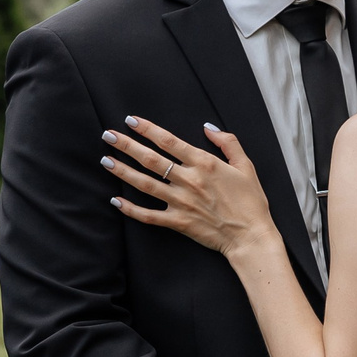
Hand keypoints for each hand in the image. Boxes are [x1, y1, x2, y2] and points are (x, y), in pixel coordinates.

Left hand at [102, 117, 276, 256]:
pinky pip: (149, 215)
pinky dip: (131, 209)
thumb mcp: (245, 165)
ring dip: (123, 171)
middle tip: (108, 135)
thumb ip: (227, 142)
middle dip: (127, 145)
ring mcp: (181, 202)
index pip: (169, 141)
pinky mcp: (178, 222)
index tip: (131, 121)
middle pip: (151, 159)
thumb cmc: (251, 201)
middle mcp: (189, 180)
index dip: (148, 129)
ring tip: (106, 160)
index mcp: (205, 163)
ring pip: (145, 184)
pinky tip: (116, 200)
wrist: (251, 236)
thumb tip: (207, 127)